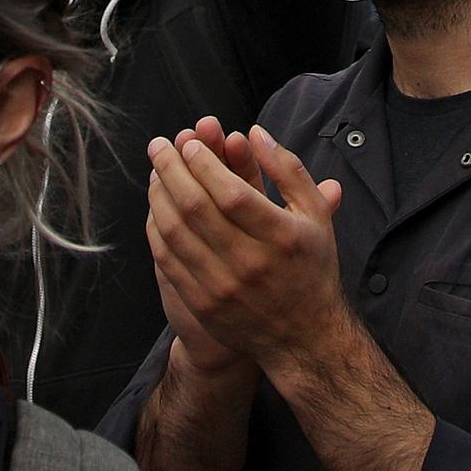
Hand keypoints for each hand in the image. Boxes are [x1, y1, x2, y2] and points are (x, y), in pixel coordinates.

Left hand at [145, 123, 351, 374]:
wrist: (304, 337)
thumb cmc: (311, 267)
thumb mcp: (315, 214)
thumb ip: (288, 169)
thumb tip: (255, 132)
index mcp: (281, 237)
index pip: (232, 193)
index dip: (205, 163)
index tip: (190, 144)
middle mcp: (251, 263)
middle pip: (197, 208)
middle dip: (171, 169)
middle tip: (159, 145)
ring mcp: (223, 286)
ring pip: (176, 232)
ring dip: (159, 195)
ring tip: (155, 171)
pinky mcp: (202, 303)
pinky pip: (168, 259)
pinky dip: (157, 228)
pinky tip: (157, 207)